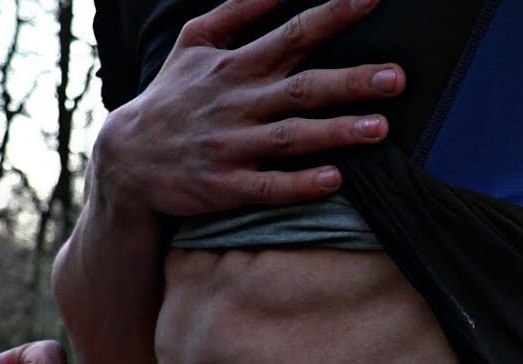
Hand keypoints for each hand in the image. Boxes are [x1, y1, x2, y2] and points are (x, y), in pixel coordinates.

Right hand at [94, 0, 405, 216]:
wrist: (126, 159)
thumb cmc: (172, 97)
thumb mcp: (194, 42)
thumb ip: (238, 11)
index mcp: (236, 67)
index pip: (293, 34)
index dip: (334, 15)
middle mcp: (238, 104)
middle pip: (302, 89)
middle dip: (351, 82)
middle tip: (396, 78)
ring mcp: (232, 147)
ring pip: (291, 138)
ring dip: (336, 133)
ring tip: (379, 128)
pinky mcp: (225, 187)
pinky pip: (268, 186)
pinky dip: (300, 184)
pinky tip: (335, 180)